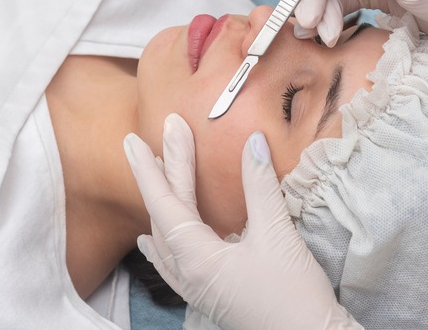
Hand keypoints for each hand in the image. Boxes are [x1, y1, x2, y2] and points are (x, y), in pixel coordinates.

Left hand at [123, 114, 359, 329]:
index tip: (134, 139)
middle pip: (166, 213)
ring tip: (155, 173)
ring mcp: (195, 286)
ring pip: (166, 236)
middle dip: (167, 169)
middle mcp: (187, 273)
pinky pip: (171, 263)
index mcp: (196, 257)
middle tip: (169, 132)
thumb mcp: (277, 235)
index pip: (164, 203)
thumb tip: (253, 142)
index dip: (150, 168)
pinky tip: (151, 241)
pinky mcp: (208, 293)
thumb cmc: (293, 295)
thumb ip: (260, 186)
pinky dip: (160, 243)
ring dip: (162, 201)